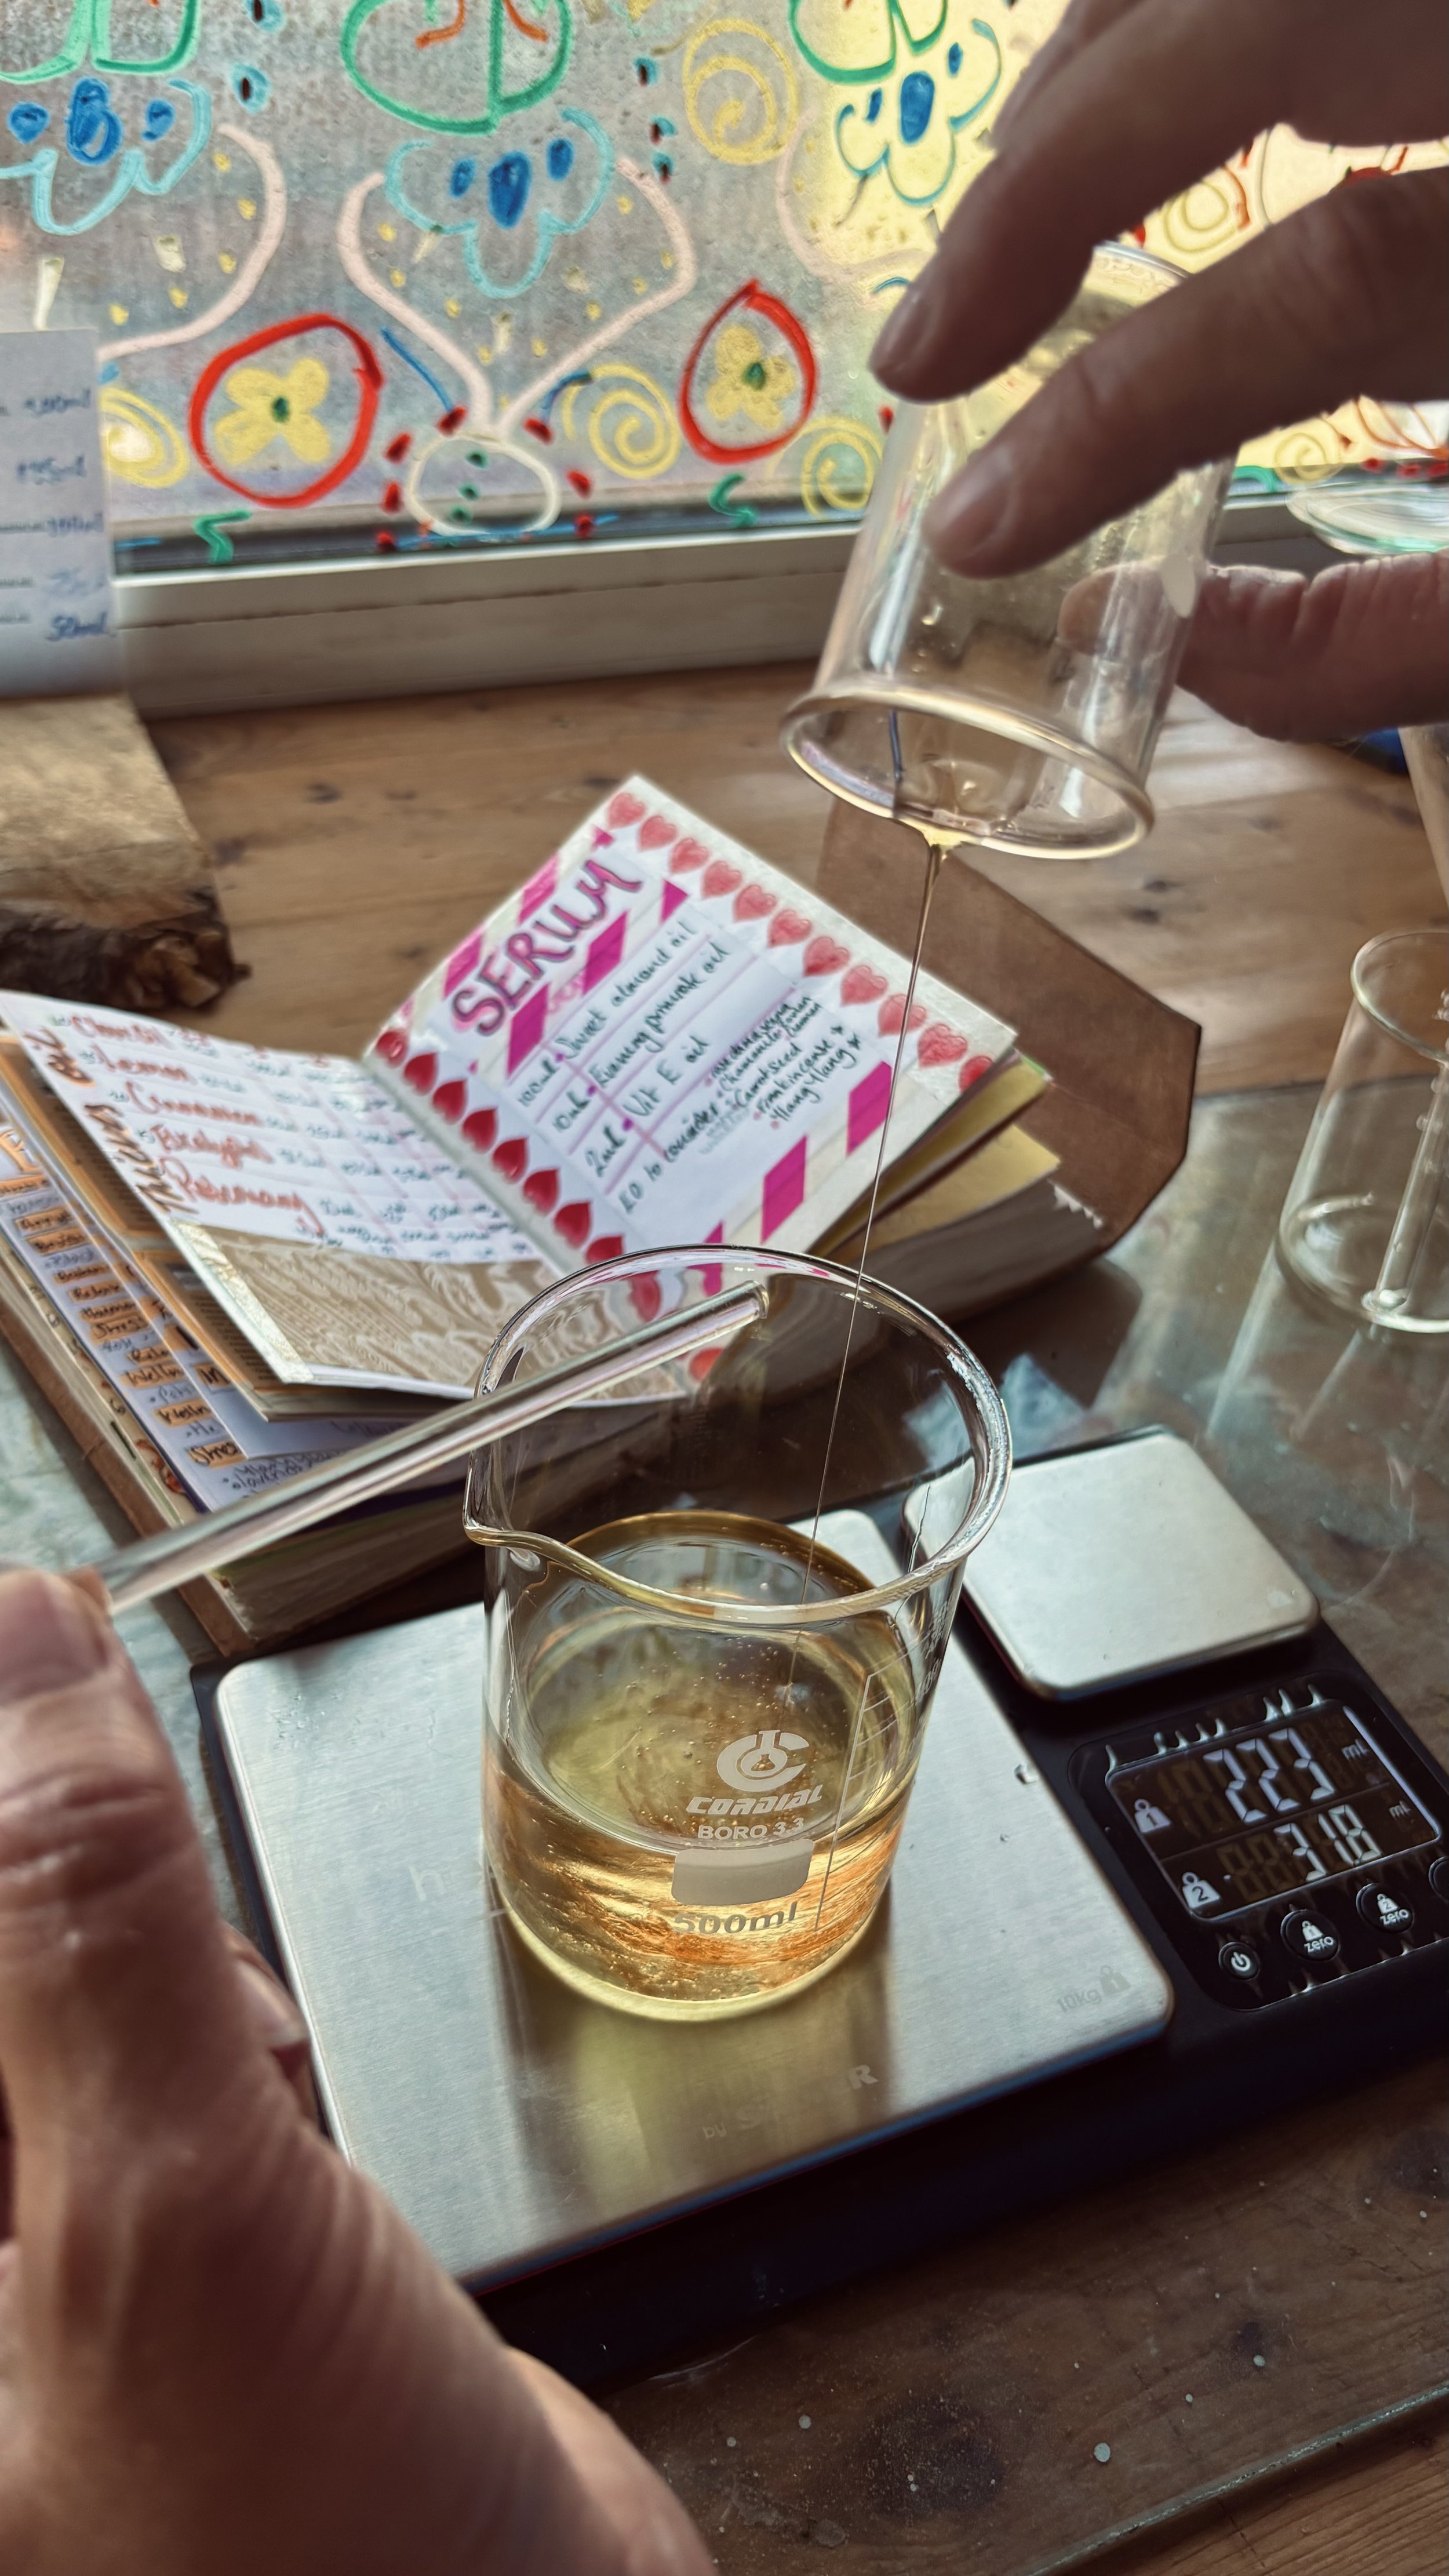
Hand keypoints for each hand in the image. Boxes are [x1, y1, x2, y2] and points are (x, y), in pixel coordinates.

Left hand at [0, 1571, 709, 2575]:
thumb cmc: (310, 2552)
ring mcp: (40, 2236)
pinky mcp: (146, 2232)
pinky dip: (212, 2039)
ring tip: (254, 2093)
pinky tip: (275, 2107)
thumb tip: (27, 1636)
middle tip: (210, 2010)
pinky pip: (136, 2048)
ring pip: (54, 1984)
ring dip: (151, 1976)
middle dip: (64, 1899)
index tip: (42, 1657)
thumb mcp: (165, 2204)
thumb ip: (80, 1906)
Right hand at [871, 0, 1448, 738]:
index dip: (1123, 400)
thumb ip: (1390, 636)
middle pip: (1254, 18)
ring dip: (1089, 64)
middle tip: (927, 345)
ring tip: (992, 220)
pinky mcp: (1448, 15)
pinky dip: (1163, 27)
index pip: (1327, 276)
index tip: (976, 526)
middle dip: (1047, 177)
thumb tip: (1168, 648)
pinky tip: (1111, 108)